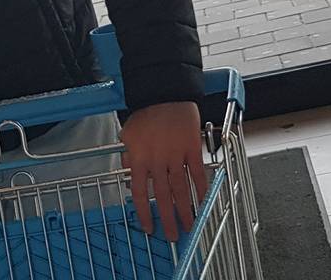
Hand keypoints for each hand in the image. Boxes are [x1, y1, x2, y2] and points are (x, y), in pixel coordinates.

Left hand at [122, 101, 208, 241]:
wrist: (164, 95)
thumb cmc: (145, 115)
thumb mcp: (127, 135)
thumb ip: (128, 157)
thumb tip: (129, 177)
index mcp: (138, 158)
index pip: (140, 192)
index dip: (144, 212)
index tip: (148, 228)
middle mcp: (157, 160)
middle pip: (162, 196)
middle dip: (167, 218)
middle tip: (172, 236)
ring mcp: (175, 155)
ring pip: (181, 188)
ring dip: (185, 209)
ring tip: (189, 225)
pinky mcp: (191, 149)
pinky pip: (197, 173)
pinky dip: (201, 188)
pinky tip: (203, 201)